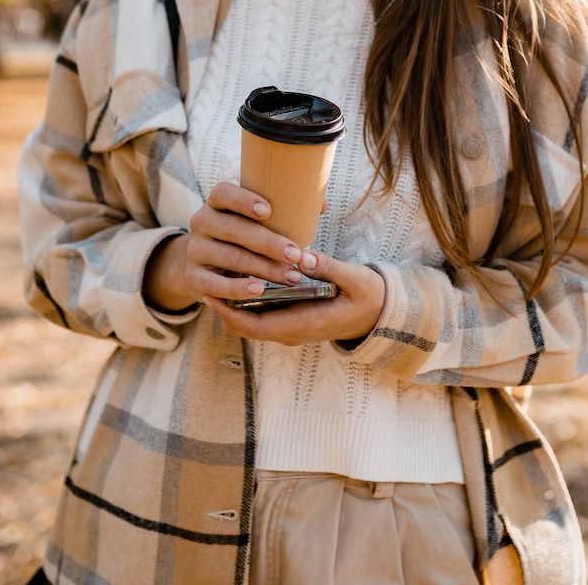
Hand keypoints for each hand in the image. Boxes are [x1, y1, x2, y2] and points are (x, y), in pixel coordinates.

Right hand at [142, 182, 306, 311]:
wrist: (207, 263)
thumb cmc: (245, 236)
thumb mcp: (257, 220)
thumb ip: (287, 209)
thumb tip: (321, 205)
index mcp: (217, 202)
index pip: (223, 193)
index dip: (243, 200)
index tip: (268, 210)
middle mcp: (201, 222)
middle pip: (233, 229)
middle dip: (268, 243)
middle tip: (296, 254)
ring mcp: (195, 251)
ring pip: (231, 258)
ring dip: (263, 269)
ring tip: (290, 277)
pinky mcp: (194, 277)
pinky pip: (215, 285)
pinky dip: (237, 289)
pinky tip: (258, 291)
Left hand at [204, 248, 385, 346]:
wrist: (380, 314)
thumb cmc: (369, 297)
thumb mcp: (356, 279)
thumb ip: (330, 268)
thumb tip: (303, 256)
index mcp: (305, 324)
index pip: (256, 326)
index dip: (230, 312)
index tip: (212, 291)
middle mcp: (292, 331)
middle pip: (245, 326)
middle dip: (224, 307)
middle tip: (207, 278)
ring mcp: (291, 328)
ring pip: (251, 322)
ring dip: (233, 304)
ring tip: (219, 275)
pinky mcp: (292, 320)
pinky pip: (261, 316)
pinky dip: (247, 302)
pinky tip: (242, 277)